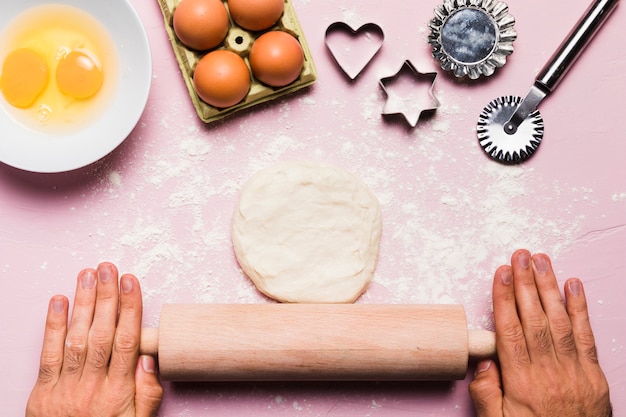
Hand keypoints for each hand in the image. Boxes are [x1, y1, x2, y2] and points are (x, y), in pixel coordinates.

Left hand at [26, 263, 162, 416]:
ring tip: (87, 275)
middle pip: (102, 333)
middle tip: (108, 268)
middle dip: (106, 297)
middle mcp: (92, 385)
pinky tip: (58, 301)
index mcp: (118, 392)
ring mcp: (66, 387)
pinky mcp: (43, 391)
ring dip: (82, 304)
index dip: (129, 308)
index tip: (130, 282)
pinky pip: (48, 354)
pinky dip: (52, 326)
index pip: (127, 341)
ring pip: (76, 338)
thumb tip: (150, 359)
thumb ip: (148, 393)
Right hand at [469, 250, 611, 416]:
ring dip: (550, 288)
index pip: (510, 331)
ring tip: (541, 261)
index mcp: (522, 383)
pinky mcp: (594, 375)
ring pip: (560, 321)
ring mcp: (574, 371)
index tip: (501, 273)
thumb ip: (486, 395)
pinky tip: (573, 286)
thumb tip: (483, 362)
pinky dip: (580, 309)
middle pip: (535, 319)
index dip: (505, 299)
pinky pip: (586, 336)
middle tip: (520, 256)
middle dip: (526, 283)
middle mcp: (549, 372)